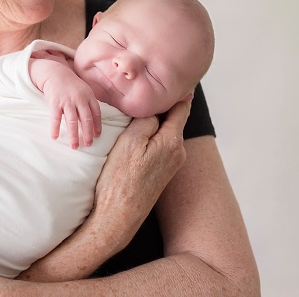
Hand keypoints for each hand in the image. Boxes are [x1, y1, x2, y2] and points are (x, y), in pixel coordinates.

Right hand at [42, 75, 101, 148]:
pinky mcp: (55, 102)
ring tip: (74, 146)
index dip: (97, 125)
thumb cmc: (71, 85)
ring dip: (74, 135)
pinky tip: (55, 137)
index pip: (96, 113)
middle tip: (88, 144)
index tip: (97, 135)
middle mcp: (80, 99)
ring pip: (72, 121)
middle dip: (88, 133)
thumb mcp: (84, 91)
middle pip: (86, 119)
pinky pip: (56, 118)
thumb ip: (88, 104)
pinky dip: (55, 128)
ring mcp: (67, 101)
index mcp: (89, 96)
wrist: (55, 73)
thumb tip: (94, 122)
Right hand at [91, 100, 189, 244]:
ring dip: (154, 125)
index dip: (177, 92)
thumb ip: (146, 119)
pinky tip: (135, 139)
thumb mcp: (130, 140)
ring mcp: (171, 166)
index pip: (181, 107)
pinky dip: (150, 139)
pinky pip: (159, 148)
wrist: (116, 217)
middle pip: (173, 120)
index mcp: (173, 141)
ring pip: (164, 134)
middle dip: (162, 108)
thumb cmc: (120, 178)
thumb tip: (156, 109)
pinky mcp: (161, 175)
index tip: (172, 80)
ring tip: (137, 114)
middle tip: (147, 92)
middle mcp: (178, 153)